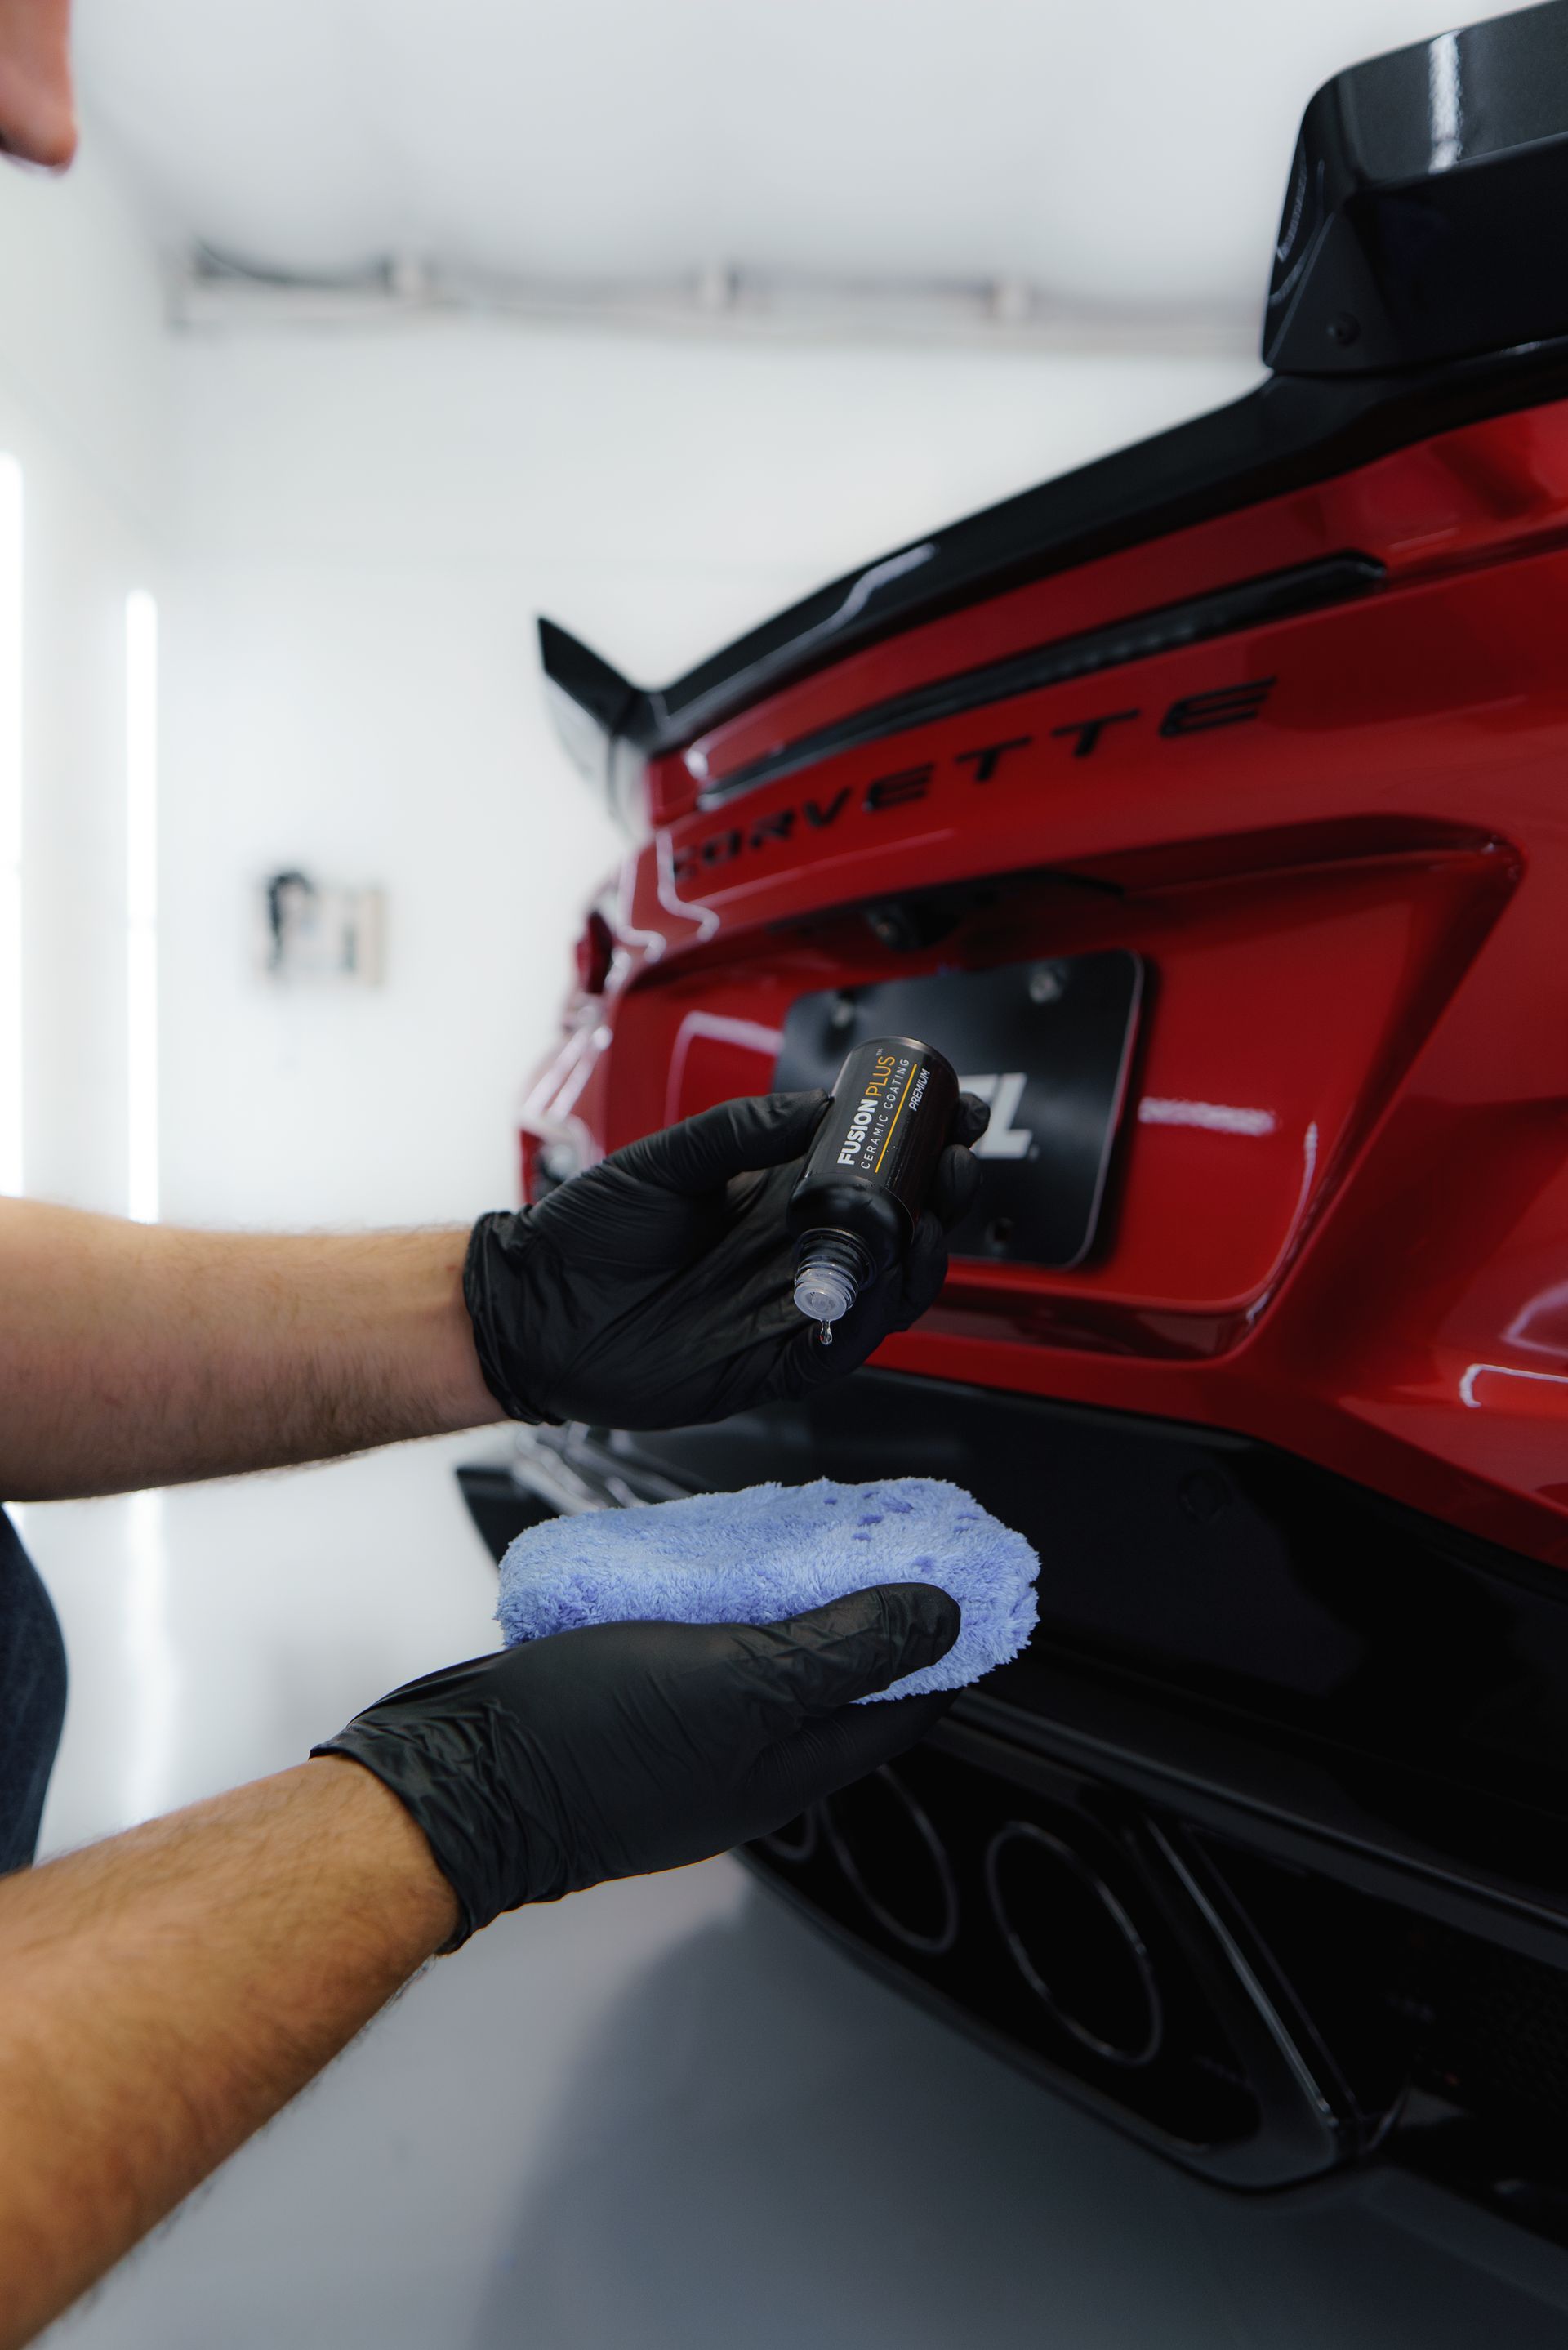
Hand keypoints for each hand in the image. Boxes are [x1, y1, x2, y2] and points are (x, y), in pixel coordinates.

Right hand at [313, 1582, 960, 1944]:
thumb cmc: (583, 1745)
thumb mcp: (737, 1680)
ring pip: (767, 1662)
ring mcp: (684, 1740)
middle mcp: (745, 1762)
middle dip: (869, 1609)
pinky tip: (705, 1564)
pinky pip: (701, 1651)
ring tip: (800, 1535)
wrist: (452, 1776)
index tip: (963, 1577)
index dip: (941, 1640)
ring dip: (793, 1601)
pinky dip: (721, 1605)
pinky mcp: (629, 1709)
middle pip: (837, 1680)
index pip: (901, 1705)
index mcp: (786, 1766)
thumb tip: (940, 1620)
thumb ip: (841, 1649)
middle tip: (882, 1536)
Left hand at [463, 1088, 987, 1429]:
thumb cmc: (584, 1235)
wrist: (529, 1309)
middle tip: (953, 1163)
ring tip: (926, 1222)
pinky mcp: (770, 1366)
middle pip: (894, 1232)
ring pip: (883, 1293)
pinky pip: (836, 1351)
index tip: (953, 1112)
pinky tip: (876, 1291)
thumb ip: (739, 1131)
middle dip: (939, 1196)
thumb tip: (817, 1104)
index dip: (918, 1146)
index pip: (870, 1173)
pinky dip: (865, 1324)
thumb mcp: (663, 1159)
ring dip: (919, 1258)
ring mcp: (785, 1311)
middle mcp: (792, 1255)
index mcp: (776, 1199)